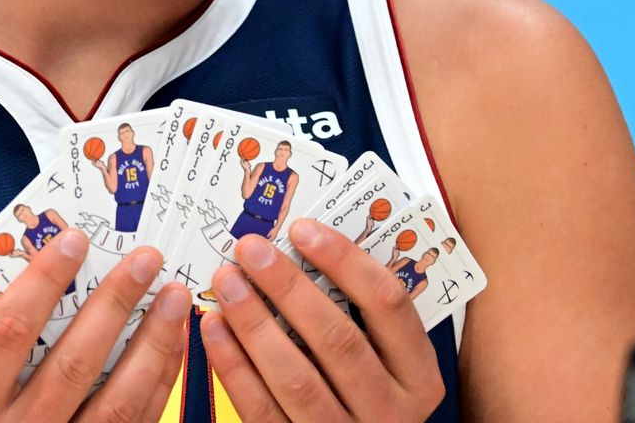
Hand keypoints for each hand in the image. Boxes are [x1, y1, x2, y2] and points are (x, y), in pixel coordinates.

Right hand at [0, 230, 191, 422]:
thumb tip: (22, 289)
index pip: (9, 333)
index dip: (42, 283)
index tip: (74, 241)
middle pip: (75, 363)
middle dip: (115, 305)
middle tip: (146, 260)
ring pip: (117, 401)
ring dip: (152, 344)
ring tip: (173, 298)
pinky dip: (158, 383)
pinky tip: (171, 347)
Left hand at [201, 219, 443, 422]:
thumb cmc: (368, 393)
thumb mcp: (387, 361)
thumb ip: (362, 317)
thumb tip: (305, 249)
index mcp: (418, 378)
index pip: (388, 305)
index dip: (344, 261)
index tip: (303, 230)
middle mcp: (389, 411)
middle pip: (338, 339)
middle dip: (288, 288)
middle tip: (252, 250)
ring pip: (296, 376)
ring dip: (255, 323)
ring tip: (228, 283)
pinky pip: (262, 408)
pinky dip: (234, 366)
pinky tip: (216, 329)